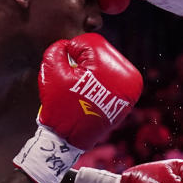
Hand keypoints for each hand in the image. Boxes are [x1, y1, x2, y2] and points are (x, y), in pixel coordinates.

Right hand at [14, 33, 142, 182]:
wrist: (69, 140)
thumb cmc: (61, 106)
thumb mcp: (52, 72)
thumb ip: (58, 50)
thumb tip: (69, 45)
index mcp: (114, 67)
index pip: (90, 42)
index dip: (71, 52)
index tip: (66, 68)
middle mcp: (129, 77)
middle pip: (100, 53)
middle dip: (83, 63)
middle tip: (73, 80)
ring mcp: (131, 89)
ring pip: (105, 65)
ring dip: (90, 71)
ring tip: (80, 88)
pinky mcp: (128, 98)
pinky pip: (110, 79)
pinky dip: (98, 83)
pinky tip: (88, 94)